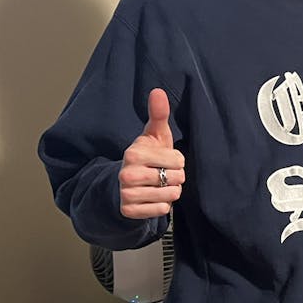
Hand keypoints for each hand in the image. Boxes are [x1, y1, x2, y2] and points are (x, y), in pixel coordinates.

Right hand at [118, 88, 184, 218]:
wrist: (124, 185)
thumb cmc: (146, 157)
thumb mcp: (153, 136)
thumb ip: (158, 115)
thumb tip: (158, 91)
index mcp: (134, 153)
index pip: (178, 160)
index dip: (177, 161)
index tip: (164, 160)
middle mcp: (127, 174)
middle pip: (177, 178)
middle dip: (175, 177)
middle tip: (161, 174)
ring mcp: (127, 194)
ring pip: (171, 195)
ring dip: (170, 192)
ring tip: (157, 186)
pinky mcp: (129, 211)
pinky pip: (162, 210)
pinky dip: (162, 206)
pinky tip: (152, 198)